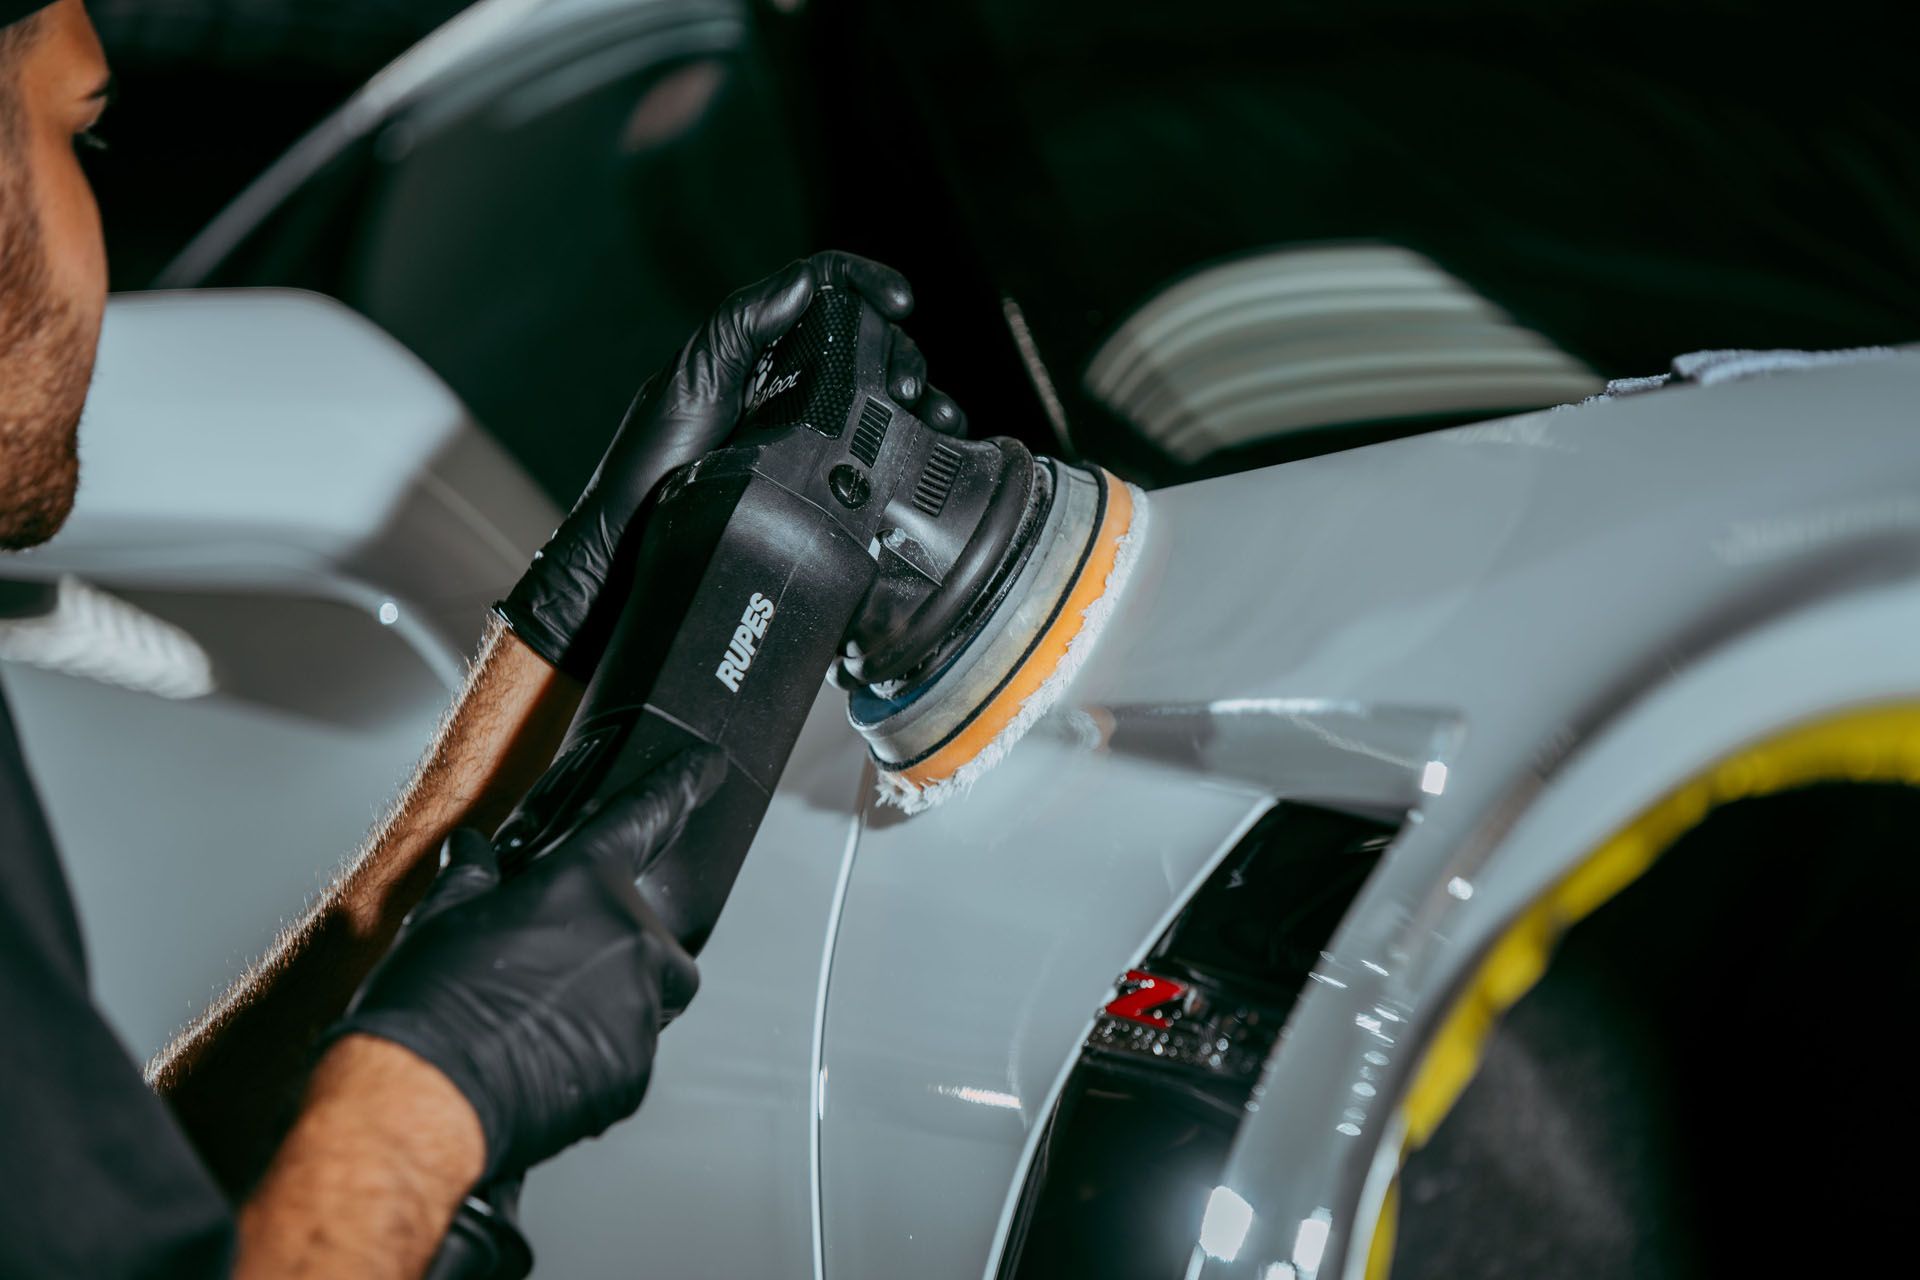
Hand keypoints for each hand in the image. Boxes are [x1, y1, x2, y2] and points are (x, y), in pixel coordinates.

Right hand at [326, 747, 724, 1182]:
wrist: (427, 1095)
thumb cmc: (429, 1000)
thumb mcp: (442, 918)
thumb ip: (473, 877)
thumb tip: (472, 849)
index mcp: (583, 882)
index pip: (645, 815)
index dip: (680, 786)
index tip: (709, 767)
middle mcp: (629, 936)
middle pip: (652, 936)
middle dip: (613, 952)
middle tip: (551, 977)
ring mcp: (639, 1006)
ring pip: (645, 1000)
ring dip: (608, 1007)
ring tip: (537, 1027)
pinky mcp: (636, 1070)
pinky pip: (629, 1054)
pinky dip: (597, 1059)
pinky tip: (542, 1066)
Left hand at [496, 250, 966, 679]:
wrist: (637, 557)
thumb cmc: (649, 472)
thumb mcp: (688, 384)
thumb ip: (739, 327)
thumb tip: (805, 282)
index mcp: (753, 350)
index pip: (821, 291)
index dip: (865, 284)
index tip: (900, 302)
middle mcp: (783, 383)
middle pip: (865, 342)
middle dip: (901, 351)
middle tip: (908, 384)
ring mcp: (804, 432)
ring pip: (879, 395)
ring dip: (919, 398)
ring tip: (934, 418)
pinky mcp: (818, 480)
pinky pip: (875, 451)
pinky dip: (912, 445)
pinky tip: (930, 452)